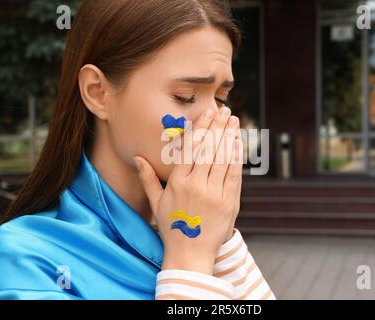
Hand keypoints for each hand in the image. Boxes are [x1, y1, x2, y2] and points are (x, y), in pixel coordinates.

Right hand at [134, 106, 242, 273]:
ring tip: (233, 121)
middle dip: (217, 126)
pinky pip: (234, 175)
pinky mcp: (229, 202)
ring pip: (223, 159)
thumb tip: (138, 158)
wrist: (190, 255)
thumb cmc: (172, 228)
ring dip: (229, 137)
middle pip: (208, 149)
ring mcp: (215, 194)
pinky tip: (237, 143)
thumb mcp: (156, 204)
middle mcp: (196, 185)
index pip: (190, 148)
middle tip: (224, 110)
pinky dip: (236, 157)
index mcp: (178, 182)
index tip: (207, 113)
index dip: (201, 128)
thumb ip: (148, 179)